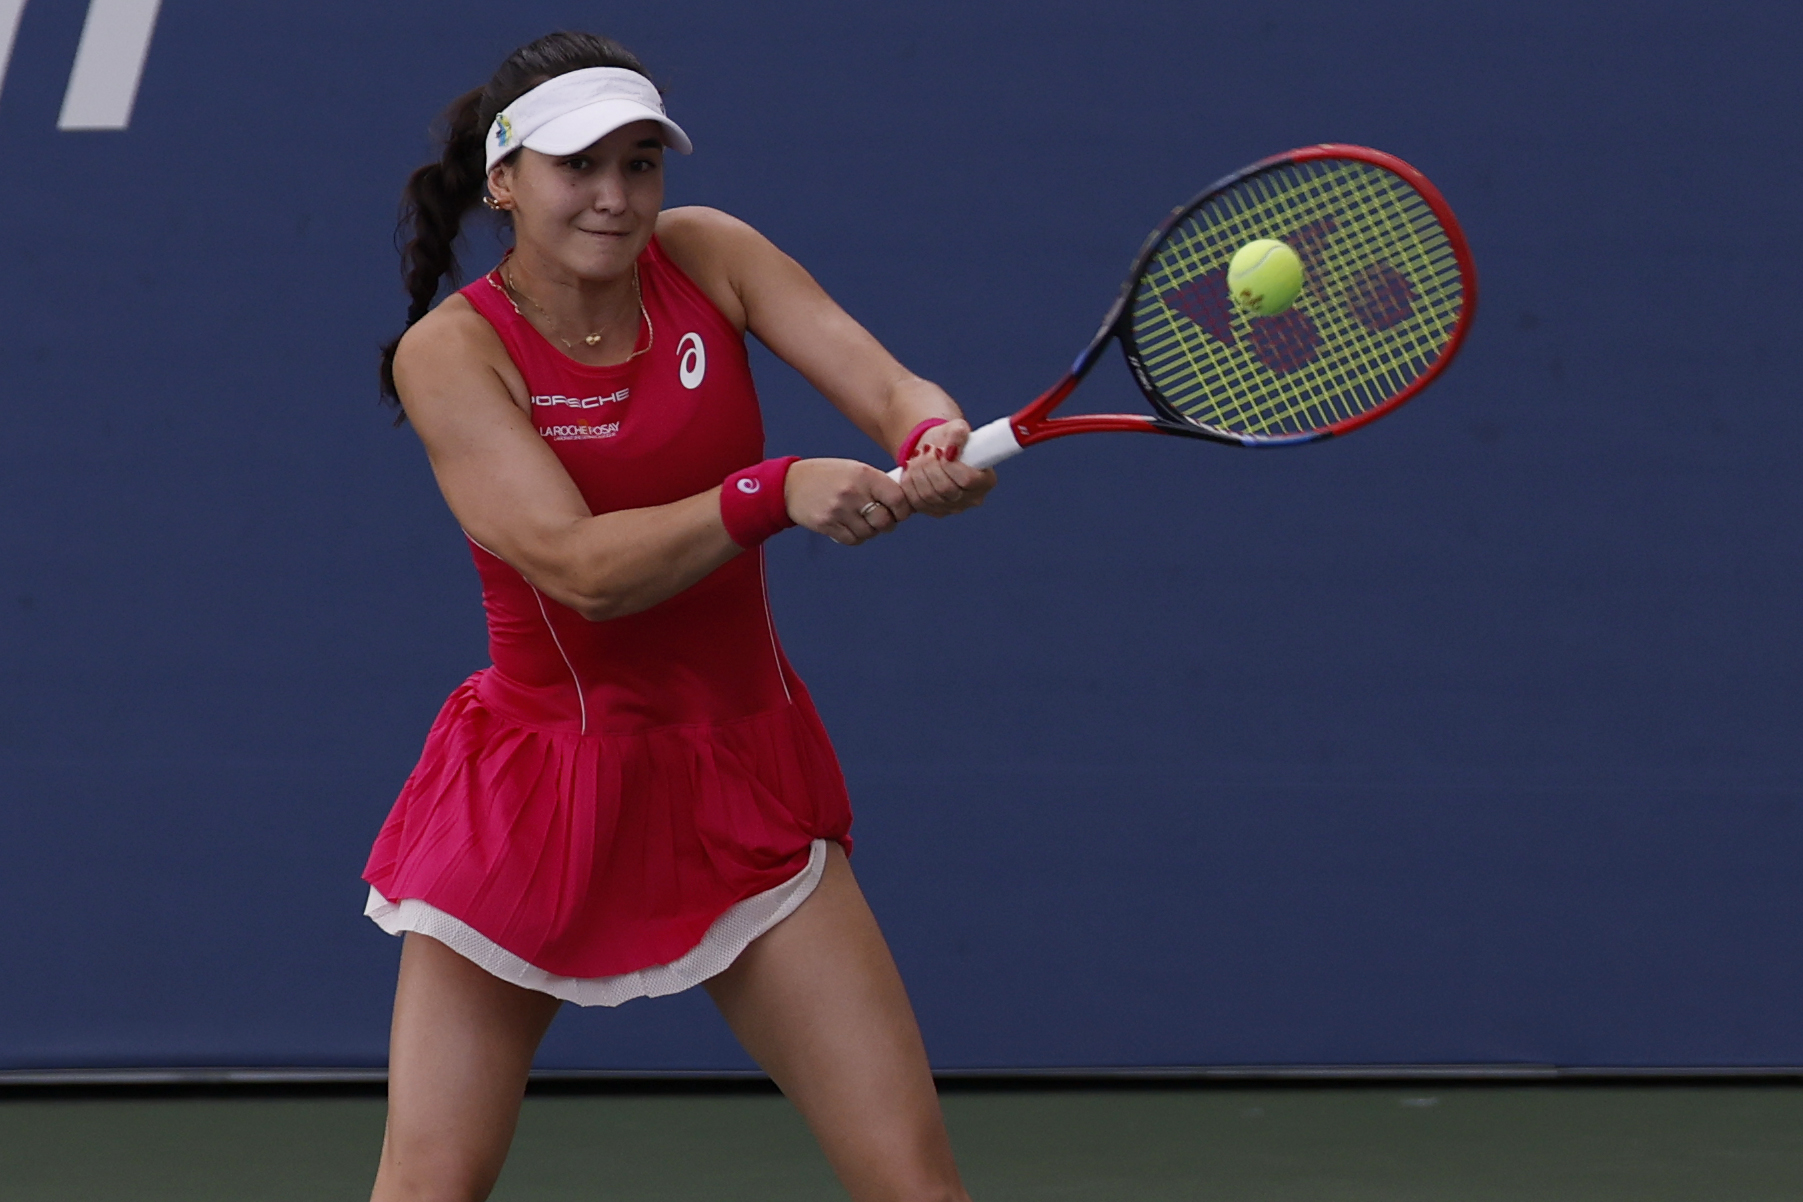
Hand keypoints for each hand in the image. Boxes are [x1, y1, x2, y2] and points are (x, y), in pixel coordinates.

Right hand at [784, 458, 912, 545]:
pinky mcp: (827, 524)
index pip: (897, 499)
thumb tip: (903, 504)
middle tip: (882, 520)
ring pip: (869, 533)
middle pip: (885, 521)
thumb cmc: (829, 476)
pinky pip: (853, 540)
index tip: (900, 512)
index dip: (903, 510)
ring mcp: (839, 510)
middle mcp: (853, 492)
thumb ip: (877, 484)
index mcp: (865, 475)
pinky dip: (856, 537)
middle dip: (888, 524)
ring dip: (870, 531)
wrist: (790, 484)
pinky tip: (850, 527)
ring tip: (862, 521)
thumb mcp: (854, 469)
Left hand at [898, 418, 996, 516]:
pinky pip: (916, 502)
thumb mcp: (957, 428)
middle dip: (930, 466)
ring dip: (917, 473)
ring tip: (917, 456)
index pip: (968, 480)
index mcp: (986, 480)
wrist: (935, 451)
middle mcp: (972, 499)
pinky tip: (910, 469)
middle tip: (925, 450)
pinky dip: (909, 484)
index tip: (940, 450)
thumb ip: (958, 434)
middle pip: (946, 489)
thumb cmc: (950, 440)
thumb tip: (951, 448)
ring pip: (929, 497)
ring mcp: (953, 508)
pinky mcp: (934, 511)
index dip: (950, 465)